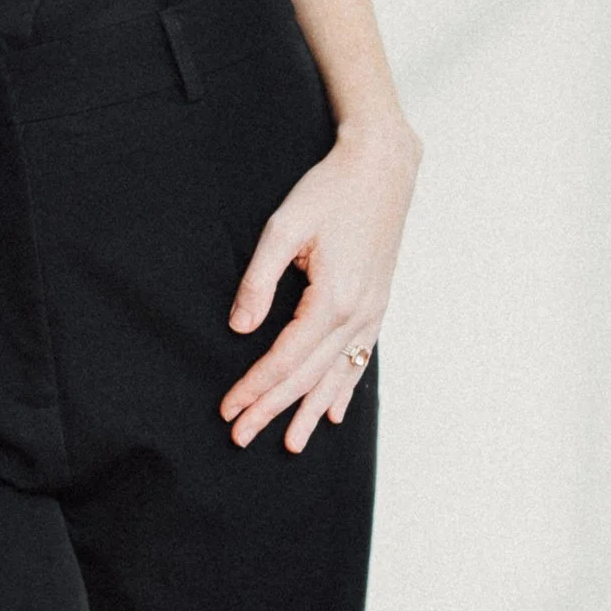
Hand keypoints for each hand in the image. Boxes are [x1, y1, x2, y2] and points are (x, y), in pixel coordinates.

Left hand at [219, 118, 418, 453]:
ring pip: (338, 375)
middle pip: (310, 376)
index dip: (255, 387)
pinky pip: (360, 358)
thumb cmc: (329, 191)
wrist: (382, 167)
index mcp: (333, 298)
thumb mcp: (282, 229)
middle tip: (243, 438)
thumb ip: (258, 282)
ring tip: (292, 443)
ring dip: (312, 411)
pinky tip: (337, 413)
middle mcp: (359, 313)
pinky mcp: (378, 304)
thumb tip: (239, 330)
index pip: (286, 358)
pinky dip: (346, 389)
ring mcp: (373, 311)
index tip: (228, 410)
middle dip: (275, 409)